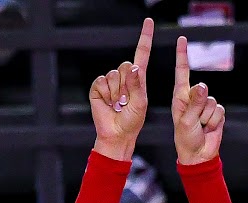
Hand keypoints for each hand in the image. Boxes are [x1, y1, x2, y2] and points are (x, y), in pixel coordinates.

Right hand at [90, 18, 153, 159]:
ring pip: (113, 75)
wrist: (116, 134)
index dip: (145, 38)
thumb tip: (133, 67)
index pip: (142, 53)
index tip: (149, 22)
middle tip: (126, 100)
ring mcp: (110, 82)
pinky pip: (101, 82)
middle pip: (126, 65)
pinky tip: (108, 103)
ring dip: (116, 92)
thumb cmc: (132, 121)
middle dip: (127, 84)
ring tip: (117, 104)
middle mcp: (124, 77)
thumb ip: (137, 85)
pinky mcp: (98, 87)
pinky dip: (105, 94)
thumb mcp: (140, 103)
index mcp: (138, 79)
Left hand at [172, 36, 225, 165]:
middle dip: (200, 107)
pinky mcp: (217, 113)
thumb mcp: (186, 120)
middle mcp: (193, 98)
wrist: (198, 155)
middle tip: (194, 122)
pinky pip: (220, 111)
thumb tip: (203, 85)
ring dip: (207, 117)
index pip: (182, 71)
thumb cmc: (185, 138)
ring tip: (201, 126)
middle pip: (203, 90)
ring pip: (213, 101)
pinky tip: (209, 128)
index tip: (182, 39)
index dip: (183, 55)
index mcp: (181, 96)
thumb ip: (195, 103)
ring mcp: (206, 105)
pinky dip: (215, 121)